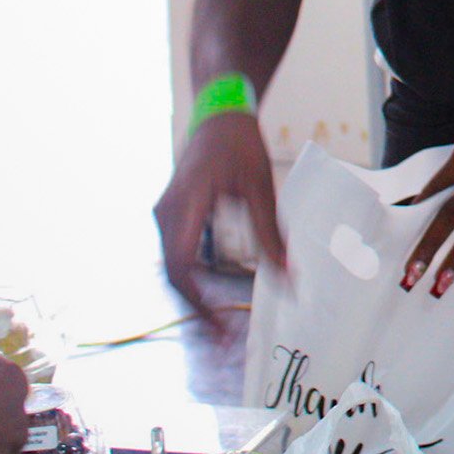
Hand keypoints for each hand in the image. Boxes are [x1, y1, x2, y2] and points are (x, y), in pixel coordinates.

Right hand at [153, 112, 284, 331]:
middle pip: (173, 274)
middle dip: (197, 309)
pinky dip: (193, 280)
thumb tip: (288, 275)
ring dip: (195, 298)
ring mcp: (165, 216)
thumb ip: (270, 231)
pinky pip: (177, 256)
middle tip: (224, 340)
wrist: (218, 113)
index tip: (219, 327)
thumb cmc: (240, 144)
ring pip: (173, 268)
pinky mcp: (172, 218)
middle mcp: (165, 215)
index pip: (179, 267)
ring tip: (221, 326)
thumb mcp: (261, 185)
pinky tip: (213, 299)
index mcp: (183, 206)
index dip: (197, 302)